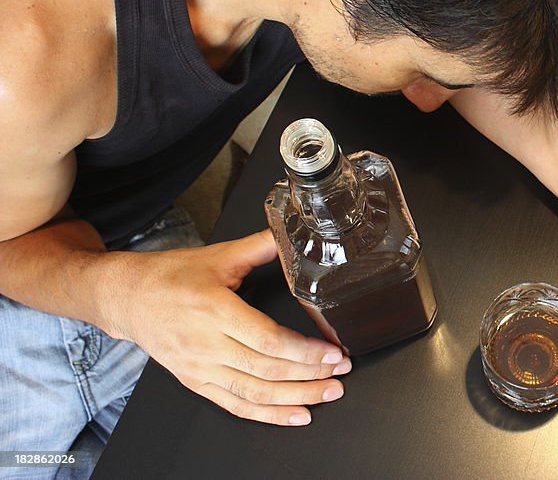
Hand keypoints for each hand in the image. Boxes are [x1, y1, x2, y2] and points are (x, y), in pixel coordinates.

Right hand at [102, 230, 349, 425]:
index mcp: (213, 309)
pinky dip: (268, 415)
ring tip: (328, 394)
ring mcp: (198, 368)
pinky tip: (295, 415)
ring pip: (254, 394)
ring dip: (296, 398)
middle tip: (341, 373)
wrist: (125, 298)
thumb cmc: (169, 276)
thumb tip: (293, 232)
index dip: (304, 351)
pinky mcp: (194, 382)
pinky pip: (235, 406)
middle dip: (310, 375)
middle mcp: (205, 344)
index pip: (267, 339)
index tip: (333, 353)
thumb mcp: (218, 255)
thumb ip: (260, 247)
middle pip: (266, 370)